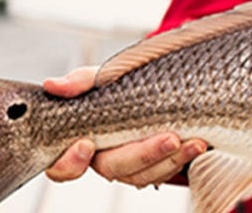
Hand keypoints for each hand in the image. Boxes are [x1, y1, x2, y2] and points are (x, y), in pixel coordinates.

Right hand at [42, 66, 207, 187]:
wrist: (158, 82)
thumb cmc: (122, 83)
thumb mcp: (102, 76)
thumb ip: (80, 82)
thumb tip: (53, 86)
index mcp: (81, 140)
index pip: (62, 167)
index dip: (69, 162)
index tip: (86, 144)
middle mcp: (103, 158)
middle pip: (113, 169)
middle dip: (143, 154)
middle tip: (170, 138)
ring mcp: (130, 165)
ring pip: (143, 176)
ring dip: (170, 160)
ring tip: (195, 142)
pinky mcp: (154, 167)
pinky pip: (163, 173)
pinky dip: (181, 160)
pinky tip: (198, 145)